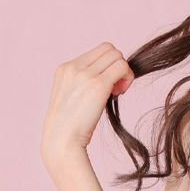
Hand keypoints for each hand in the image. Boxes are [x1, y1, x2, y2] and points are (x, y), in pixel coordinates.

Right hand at [40, 41, 134, 166]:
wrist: (61, 140)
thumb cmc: (69, 126)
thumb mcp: (71, 97)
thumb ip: (84, 82)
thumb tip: (110, 78)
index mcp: (65, 68)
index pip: (97, 51)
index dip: (108, 64)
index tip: (107, 84)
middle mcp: (73, 67)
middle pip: (109, 49)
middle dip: (117, 66)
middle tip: (115, 88)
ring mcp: (85, 74)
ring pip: (118, 55)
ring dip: (124, 72)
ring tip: (117, 92)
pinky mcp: (98, 84)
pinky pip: (123, 67)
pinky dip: (127, 78)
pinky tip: (119, 94)